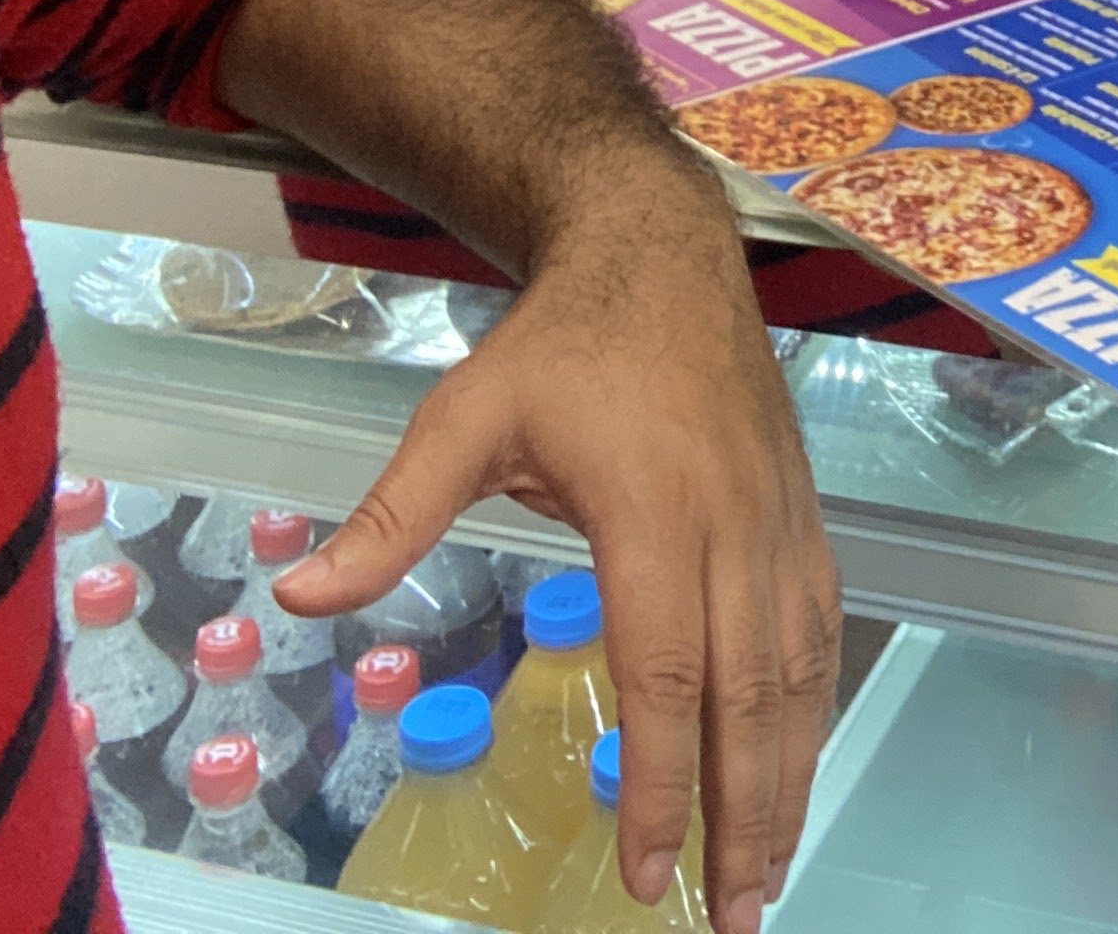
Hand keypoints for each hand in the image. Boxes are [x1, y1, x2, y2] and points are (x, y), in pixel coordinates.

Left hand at [274, 140, 836, 933]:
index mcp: (656, 512)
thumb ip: (393, 514)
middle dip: (742, 818)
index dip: (661, 783)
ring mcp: (781, 521)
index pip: (665, 676)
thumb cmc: (563, 340)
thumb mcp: (464, 414)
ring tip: (767, 875)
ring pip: (797, 675)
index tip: (645, 873)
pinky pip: (818, 633)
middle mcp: (737, 526)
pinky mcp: (802, 515)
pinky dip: (811, 714)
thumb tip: (299, 597)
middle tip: (728, 919)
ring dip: (788, 782)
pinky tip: (796, 769)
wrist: (663, 251)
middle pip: (749, 699)